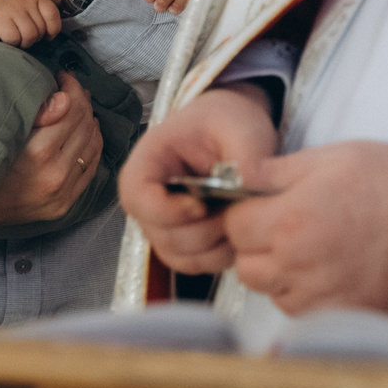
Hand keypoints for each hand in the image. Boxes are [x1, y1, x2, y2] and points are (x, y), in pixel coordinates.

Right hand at [0, 0, 63, 46]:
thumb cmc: (10, 14)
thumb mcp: (28, 8)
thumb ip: (42, 17)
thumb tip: (51, 36)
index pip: (52, 14)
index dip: (52, 29)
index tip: (46, 35)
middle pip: (41, 29)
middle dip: (34, 37)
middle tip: (22, 33)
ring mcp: (13, 9)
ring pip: (30, 36)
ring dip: (23, 42)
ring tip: (15, 36)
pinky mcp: (1, 20)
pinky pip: (15, 39)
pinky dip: (11, 42)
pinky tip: (5, 35)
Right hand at [0, 72, 105, 228]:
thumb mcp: (1, 131)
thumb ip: (35, 114)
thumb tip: (64, 97)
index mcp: (38, 154)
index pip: (71, 110)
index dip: (71, 87)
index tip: (62, 77)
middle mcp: (55, 174)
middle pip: (85, 125)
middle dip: (81, 100)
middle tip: (72, 88)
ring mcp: (62, 192)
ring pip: (93, 144)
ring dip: (89, 121)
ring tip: (79, 107)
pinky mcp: (65, 203)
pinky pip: (91, 167)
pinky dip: (93, 145)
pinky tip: (86, 132)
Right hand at [116, 87, 279, 273]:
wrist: (234, 132)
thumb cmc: (227, 121)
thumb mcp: (238, 125)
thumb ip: (245, 154)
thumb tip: (250, 189)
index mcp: (146, 166)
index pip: (137, 199)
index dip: (168, 211)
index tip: (204, 204)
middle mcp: (148, 203)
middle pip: (164, 236)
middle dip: (206, 230)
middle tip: (238, 209)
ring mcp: (165, 227)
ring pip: (183, 258)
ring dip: (218, 246)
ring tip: (242, 217)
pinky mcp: (186, 245)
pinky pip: (199, 266)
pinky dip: (223, 255)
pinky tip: (241, 231)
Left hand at [224, 140, 387, 313]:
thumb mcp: (335, 158)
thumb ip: (278, 171)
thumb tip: (238, 175)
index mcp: (291, 220)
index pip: (234, 225)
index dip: (245, 210)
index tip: (264, 202)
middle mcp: (297, 265)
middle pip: (245, 262)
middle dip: (256, 243)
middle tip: (286, 222)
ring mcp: (317, 297)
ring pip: (268, 289)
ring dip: (277, 269)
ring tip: (312, 244)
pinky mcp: (336, 316)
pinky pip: (297, 308)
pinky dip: (302, 290)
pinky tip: (328, 267)